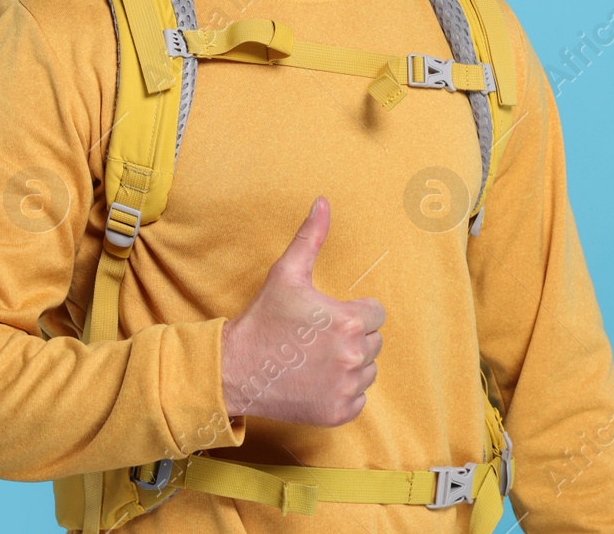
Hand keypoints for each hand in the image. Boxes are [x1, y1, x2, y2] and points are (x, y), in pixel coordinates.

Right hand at [219, 196, 385, 425]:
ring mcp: (346, 387)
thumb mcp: (286, 274)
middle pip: (374, 342)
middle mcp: (353, 356)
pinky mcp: (338, 412)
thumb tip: (323, 202)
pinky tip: (316, 380)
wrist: (237, 369)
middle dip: (351, 336)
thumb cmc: (264, 318)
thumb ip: (310, 238)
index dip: (352, 311)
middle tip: (317, 336)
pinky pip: (358, 398)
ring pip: (368, 370)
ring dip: (349, 364)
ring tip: (316, 357)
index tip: (326, 316)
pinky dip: (342, 391)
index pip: (376, 313)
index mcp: (348, 321)